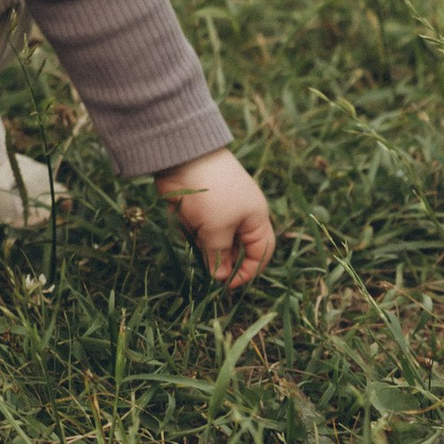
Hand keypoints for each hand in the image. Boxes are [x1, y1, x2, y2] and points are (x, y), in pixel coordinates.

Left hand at [155, 149, 274, 289]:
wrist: (183, 158)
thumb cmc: (210, 194)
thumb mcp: (217, 229)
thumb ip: (219, 256)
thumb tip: (220, 278)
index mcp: (255, 218)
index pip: (261, 252)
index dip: (248, 271)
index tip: (228, 285)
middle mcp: (240, 215)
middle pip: (235, 249)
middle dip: (220, 258)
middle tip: (205, 266)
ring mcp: (218, 210)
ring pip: (213, 241)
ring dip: (201, 242)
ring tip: (193, 229)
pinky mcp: (198, 207)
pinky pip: (197, 229)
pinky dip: (190, 229)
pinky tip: (183, 217)